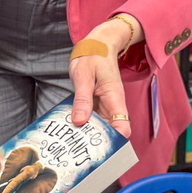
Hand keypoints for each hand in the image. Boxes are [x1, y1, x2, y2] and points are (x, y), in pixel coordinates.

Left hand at [69, 19, 134, 138]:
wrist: (96, 44)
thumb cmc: (92, 56)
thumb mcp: (83, 75)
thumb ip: (82, 98)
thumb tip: (80, 121)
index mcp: (114, 97)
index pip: (123, 125)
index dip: (115, 139)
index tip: (100, 147)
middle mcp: (112, 105)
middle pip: (110, 131)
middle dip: (97, 141)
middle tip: (77, 148)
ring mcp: (104, 105)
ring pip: (99, 126)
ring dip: (87, 133)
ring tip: (70, 141)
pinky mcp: (95, 104)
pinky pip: (90, 118)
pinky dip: (81, 124)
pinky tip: (68, 127)